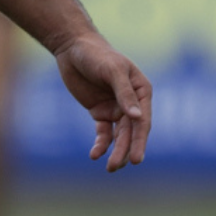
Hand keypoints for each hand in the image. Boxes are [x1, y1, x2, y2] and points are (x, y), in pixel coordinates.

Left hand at [53, 32, 151, 171]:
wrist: (73, 48)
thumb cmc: (97, 54)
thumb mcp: (112, 70)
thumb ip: (124, 93)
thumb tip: (138, 118)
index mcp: (142, 91)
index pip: (143, 121)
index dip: (140, 140)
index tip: (136, 159)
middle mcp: (131, 103)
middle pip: (131, 132)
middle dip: (125, 151)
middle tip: (117, 167)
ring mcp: (115, 108)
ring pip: (119, 136)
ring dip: (115, 151)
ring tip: (110, 168)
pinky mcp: (100, 112)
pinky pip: (103, 132)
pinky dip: (101, 144)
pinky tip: (94, 154)